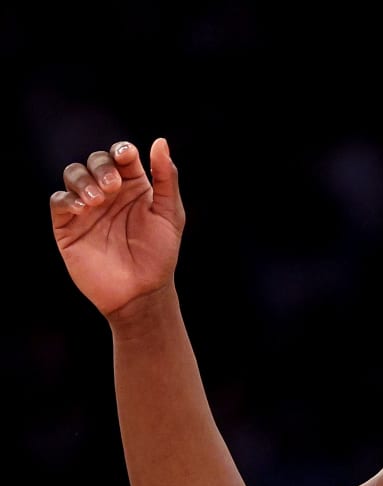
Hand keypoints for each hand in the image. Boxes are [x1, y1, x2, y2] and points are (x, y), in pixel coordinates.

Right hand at [50, 138, 185, 318]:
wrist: (141, 292)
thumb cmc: (159, 254)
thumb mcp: (170, 214)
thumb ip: (167, 178)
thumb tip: (160, 141)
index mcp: (134, 186)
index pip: (122, 156)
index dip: (122, 151)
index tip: (127, 156)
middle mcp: (108, 193)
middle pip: (95, 161)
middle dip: (102, 167)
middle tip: (113, 187)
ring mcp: (86, 208)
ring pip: (73, 175)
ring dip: (83, 180)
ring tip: (97, 200)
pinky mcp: (67, 225)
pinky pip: (58, 201)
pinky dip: (67, 199)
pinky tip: (82, 209)